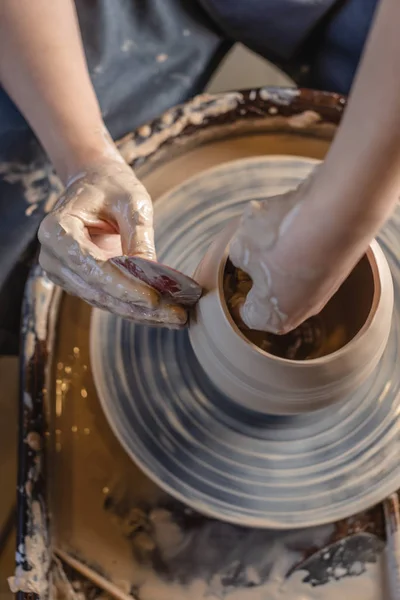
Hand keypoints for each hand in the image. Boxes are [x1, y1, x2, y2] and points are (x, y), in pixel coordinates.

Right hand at [38, 157, 187, 326]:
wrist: (94, 184)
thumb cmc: (111, 187)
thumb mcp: (131, 202)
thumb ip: (139, 236)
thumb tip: (153, 274)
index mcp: (57, 230)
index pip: (92, 267)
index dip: (124, 286)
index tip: (154, 299)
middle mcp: (53, 257)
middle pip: (99, 291)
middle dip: (139, 306)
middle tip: (178, 316)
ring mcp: (63, 274)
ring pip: (105, 302)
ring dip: (142, 313)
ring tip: (178, 318)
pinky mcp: (78, 283)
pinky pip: (109, 300)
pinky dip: (136, 308)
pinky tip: (165, 314)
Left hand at [228, 173, 367, 334]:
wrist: (337, 212)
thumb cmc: (280, 241)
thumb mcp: (241, 247)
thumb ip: (238, 257)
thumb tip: (245, 256)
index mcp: (273, 318)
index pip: (248, 315)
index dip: (236, 295)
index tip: (231, 277)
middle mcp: (303, 309)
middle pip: (271, 292)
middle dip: (259, 269)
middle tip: (250, 248)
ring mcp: (326, 286)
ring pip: (291, 269)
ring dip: (279, 249)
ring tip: (271, 225)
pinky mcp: (341, 261)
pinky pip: (311, 251)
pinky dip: (300, 235)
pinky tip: (294, 216)